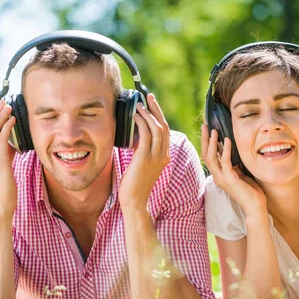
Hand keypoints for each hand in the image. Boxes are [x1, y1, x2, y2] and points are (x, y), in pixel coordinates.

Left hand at [118, 93, 169, 211]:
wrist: (134, 202)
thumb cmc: (134, 185)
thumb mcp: (142, 165)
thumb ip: (143, 152)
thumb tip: (136, 137)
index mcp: (164, 157)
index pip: (165, 132)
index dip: (159, 116)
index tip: (151, 105)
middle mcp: (163, 155)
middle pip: (163, 126)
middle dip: (156, 109)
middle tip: (148, 97)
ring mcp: (156, 157)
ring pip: (157, 128)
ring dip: (148, 114)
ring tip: (139, 105)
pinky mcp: (145, 159)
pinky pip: (146, 135)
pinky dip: (141, 122)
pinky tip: (134, 116)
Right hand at [201, 124, 265, 215]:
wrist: (255, 207)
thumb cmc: (251, 190)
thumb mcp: (241, 172)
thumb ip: (234, 163)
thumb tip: (232, 149)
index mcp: (219, 175)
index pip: (208, 156)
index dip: (206, 143)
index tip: (207, 130)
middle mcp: (217, 176)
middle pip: (205, 155)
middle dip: (204, 139)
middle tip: (205, 125)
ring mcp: (222, 179)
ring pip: (211, 158)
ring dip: (211, 142)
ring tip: (213, 130)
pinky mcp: (230, 179)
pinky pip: (224, 162)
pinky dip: (224, 150)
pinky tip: (226, 140)